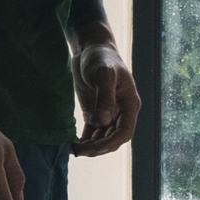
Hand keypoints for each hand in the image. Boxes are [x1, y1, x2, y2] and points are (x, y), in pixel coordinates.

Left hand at [73, 37, 140, 156]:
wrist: (90, 49)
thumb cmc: (101, 58)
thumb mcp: (104, 74)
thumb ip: (105, 97)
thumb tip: (103, 121)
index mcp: (129, 105)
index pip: (124, 132)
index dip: (111, 143)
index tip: (94, 148)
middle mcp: (120, 113)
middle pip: (112, 139)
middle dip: (97, 147)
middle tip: (78, 150)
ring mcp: (107, 115)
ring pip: (101, 139)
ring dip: (89, 146)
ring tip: (72, 148)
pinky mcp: (94, 113)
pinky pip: (90, 133)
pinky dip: (82, 141)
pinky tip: (70, 144)